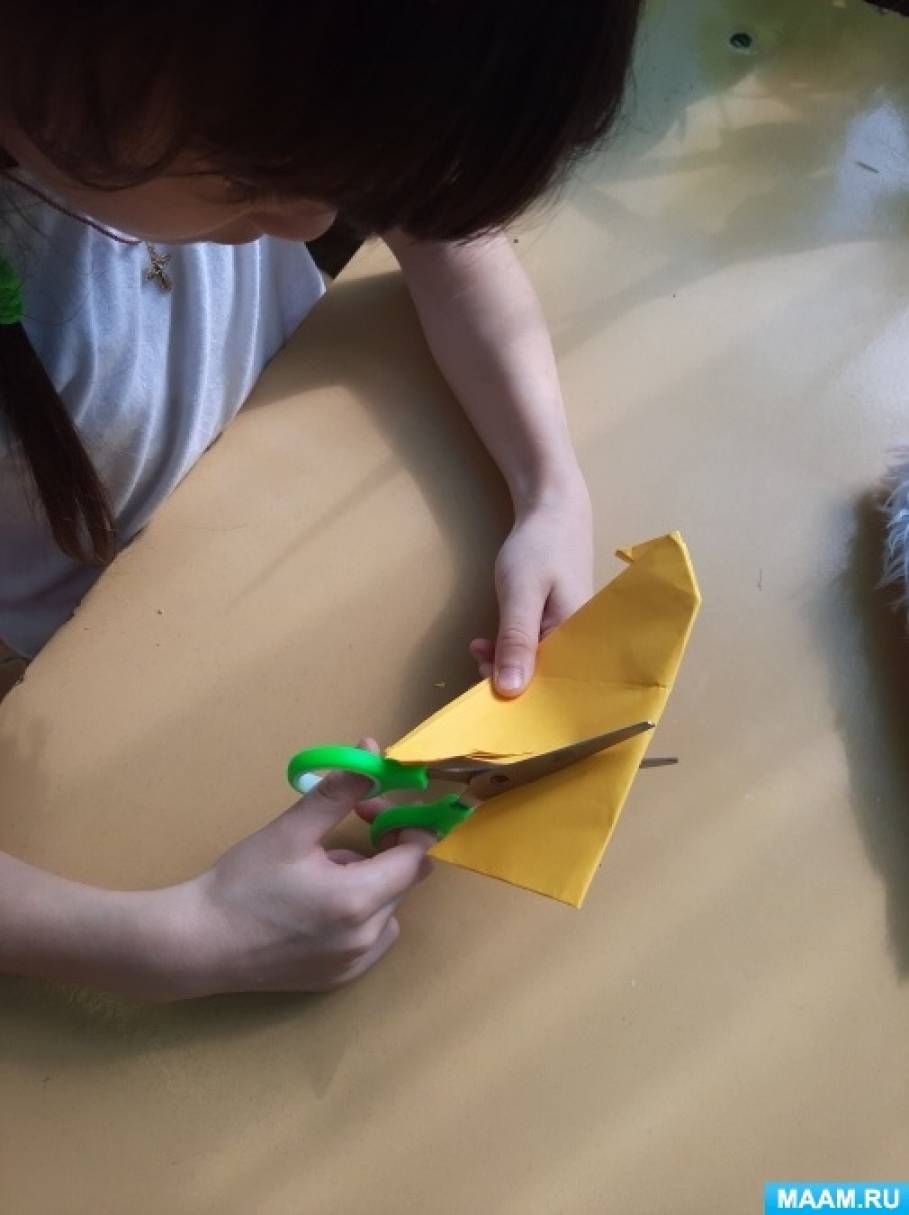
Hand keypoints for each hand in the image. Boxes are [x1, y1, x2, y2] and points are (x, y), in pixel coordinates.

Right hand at [158, 747, 433, 997]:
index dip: (401, 823)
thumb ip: (339, 790)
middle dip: (382, 849)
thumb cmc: (241, 883)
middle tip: (334, 836)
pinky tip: (319, 906)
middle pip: (403, 880)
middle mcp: (366, 938)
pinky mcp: (340, 979)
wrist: (197, 943)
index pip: (416, 854)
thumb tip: (373, 751)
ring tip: (318, 874)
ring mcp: (355, 964)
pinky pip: (372, 936)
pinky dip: (359, 914)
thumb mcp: (292, 830)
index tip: (368, 808)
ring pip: (387, 907)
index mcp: (358, 900)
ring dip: (368, 883)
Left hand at [470, 483, 592, 696]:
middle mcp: (580, 644)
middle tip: (477, 673)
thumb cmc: (541, 548)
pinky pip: (532, 651)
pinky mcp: (554, 627)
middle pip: (546, 681)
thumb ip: (516, 640)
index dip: (523, 701)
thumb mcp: (521, 593)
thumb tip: (509, 691)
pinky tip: (485, 647)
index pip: (554, 687)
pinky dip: (508, 651)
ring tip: (478, 655)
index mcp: (581, 640)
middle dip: (511, 684)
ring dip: (504, 666)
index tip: (489, 703)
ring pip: (536, 666)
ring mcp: (567, 635)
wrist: (552, 510)